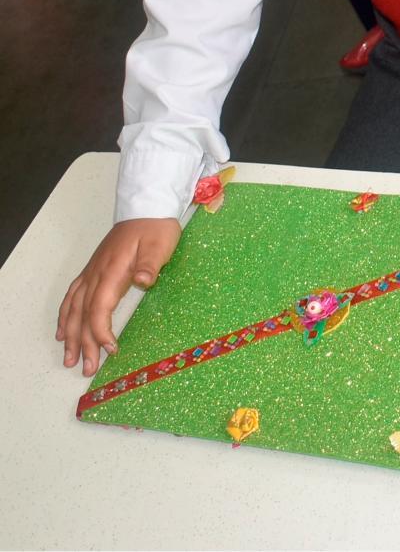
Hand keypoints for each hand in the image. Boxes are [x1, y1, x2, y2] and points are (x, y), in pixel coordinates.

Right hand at [56, 218, 181, 375]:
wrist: (147, 208)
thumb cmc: (156, 228)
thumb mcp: (160, 244)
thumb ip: (151, 264)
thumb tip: (144, 281)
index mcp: (112, 272)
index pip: (99, 308)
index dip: (100, 331)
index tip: (110, 349)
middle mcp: (96, 274)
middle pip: (83, 314)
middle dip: (84, 343)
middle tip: (87, 369)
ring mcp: (92, 272)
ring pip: (73, 308)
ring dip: (70, 335)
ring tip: (69, 358)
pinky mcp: (93, 270)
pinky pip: (72, 297)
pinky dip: (65, 316)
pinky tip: (62, 330)